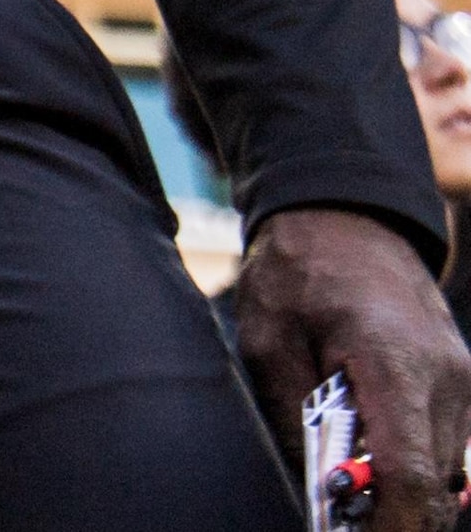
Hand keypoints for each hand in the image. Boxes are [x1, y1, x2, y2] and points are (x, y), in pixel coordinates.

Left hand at [239, 205, 470, 531]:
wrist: (347, 218)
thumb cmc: (297, 273)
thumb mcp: (268, 343)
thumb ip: (298, 421)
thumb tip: (319, 494)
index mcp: (395, 364)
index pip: (413, 475)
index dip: (391, 526)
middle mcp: (447, 378)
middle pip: (435, 486)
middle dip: (390, 513)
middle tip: (340, 516)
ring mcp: (465, 381)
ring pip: (447, 473)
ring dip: (403, 489)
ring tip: (346, 479)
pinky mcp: (466, 383)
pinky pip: (448, 446)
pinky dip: (415, 462)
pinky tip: (370, 452)